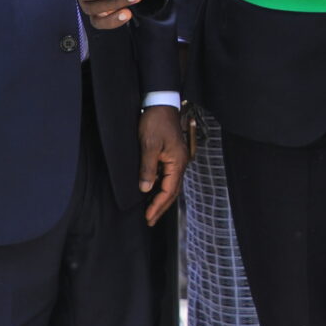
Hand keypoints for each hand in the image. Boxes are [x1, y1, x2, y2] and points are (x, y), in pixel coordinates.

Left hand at [138, 104, 187, 224]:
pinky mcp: (171, 156)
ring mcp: (176, 160)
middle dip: (161, 207)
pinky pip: (167, 177)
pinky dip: (160, 187)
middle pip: (172, 191)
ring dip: (161, 199)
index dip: (158, 205)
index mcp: (177, 163)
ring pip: (170, 185)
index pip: (169, 190)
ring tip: (151, 211)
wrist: (161, 104)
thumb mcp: (149, 145)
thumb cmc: (156, 122)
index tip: (148, 216)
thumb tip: (145, 188)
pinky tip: (152, 192)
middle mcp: (180, 164)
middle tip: (150, 220)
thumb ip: (148, 168)